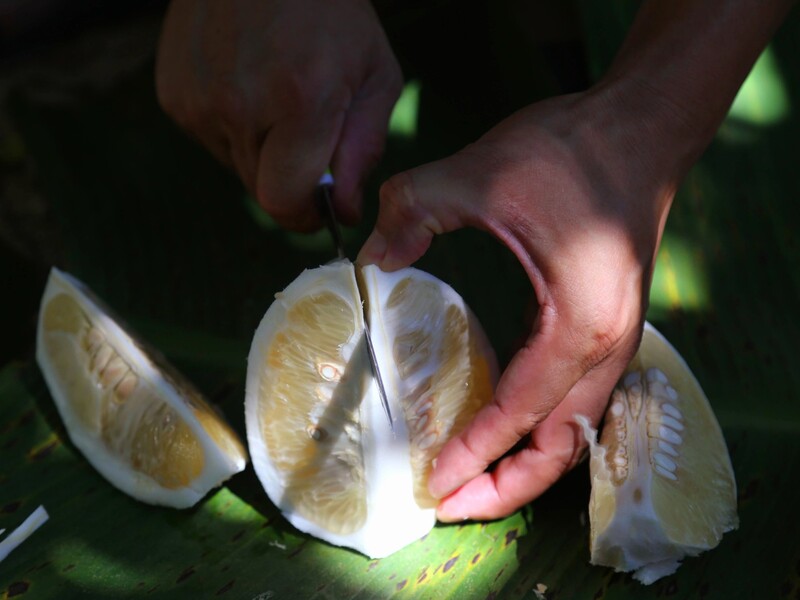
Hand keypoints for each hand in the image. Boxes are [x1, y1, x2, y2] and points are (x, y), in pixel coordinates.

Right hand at [156, 0, 402, 229]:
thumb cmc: (332, 12)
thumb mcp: (375, 76)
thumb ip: (363, 150)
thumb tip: (343, 212)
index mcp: (299, 102)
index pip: (283, 202)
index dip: (305, 215)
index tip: (320, 206)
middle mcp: (239, 106)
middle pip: (260, 191)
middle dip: (290, 180)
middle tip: (306, 138)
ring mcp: (198, 99)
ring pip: (236, 167)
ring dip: (261, 152)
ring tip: (276, 98)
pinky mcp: (172, 93)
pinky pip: (210, 139)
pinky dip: (233, 128)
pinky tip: (247, 84)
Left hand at [358, 82, 690, 519]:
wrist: (639, 129)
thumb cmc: (573, 152)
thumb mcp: (482, 173)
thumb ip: (414, 209)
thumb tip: (369, 259)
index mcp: (582, 324)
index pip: (521, 413)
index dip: (474, 454)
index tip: (431, 483)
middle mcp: (608, 347)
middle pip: (561, 447)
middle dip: (506, 485)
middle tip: (448, 501)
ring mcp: (614, 340)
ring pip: (573, 431)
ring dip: (524, 462)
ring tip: (470, 477)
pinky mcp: (605, 326)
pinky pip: (572, 399)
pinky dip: (534, 426)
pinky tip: (495, 421)